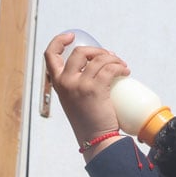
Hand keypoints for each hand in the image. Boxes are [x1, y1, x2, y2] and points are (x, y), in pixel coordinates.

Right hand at [43, 32, 130, 154]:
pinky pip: (109, 69)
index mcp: (58, 84)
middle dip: (97, 51)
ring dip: (113, 59)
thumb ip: (78, 83)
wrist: (95, 139)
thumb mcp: (75, 99)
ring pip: (98, 59)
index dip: (59, 41)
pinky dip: (120, 67)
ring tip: (122, 67)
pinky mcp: (94, 89)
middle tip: (110, 58)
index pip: (50, 55)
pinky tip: (125, 72)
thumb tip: (99, 63)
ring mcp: (79, 85)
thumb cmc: (90, 121)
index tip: (71, 36)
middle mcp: (65, 82)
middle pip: (79, 52)